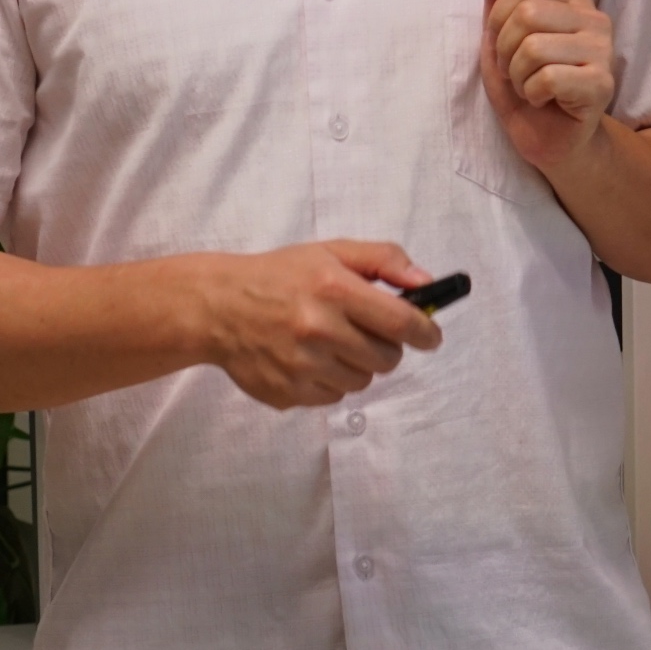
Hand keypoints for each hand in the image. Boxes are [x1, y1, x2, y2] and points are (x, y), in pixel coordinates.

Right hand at [184, 240, 442, 408]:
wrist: (219, 306)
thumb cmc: (279, 275)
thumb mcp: (330, 252)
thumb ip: (383, 260)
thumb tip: (425, 282)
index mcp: (334, 289)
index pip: (401, 322)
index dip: (425, 332)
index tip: (431, 336)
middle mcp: (320, 330)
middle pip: (386, 359)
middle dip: (386, 346)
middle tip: (365, 331)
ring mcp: (302, 367)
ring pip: (361, 381)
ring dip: (356, 365)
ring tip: (331, 342)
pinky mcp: (288, 394)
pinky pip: (332, 397)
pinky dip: (330, 381)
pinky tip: (309, 359)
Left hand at [478, 0, 616, 172]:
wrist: (549, 136)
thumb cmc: (525, 80)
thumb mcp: (501, 31)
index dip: (498, 19)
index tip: (504, 45)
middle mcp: (594, 17)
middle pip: (528, 14)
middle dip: (505, 50)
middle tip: (514, 71)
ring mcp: (604, 51)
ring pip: (534, 48)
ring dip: (518, 75)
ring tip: (528, 86)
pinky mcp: (603, 84)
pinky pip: (549, 78)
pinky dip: (531, 94)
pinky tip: (543, 100)